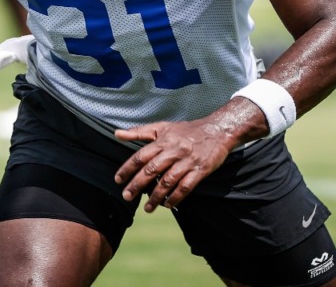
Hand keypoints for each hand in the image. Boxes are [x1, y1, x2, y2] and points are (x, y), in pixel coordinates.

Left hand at [113, 119, 233, 211]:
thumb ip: (139, 131)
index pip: (141, 156)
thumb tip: (116, 134)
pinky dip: (176, 197)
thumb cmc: (187, 130)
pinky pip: (186, 186)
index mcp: (163, 141)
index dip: (128, 168)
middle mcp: (174, 151)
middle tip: (126, 196)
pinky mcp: (201, 170)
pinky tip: (168, 205)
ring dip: (156, 196)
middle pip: (152, 170)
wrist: (218, 129)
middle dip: (137, 185)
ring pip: (168, 181)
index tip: (118, 180)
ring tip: (147, 208)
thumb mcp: (162, 127)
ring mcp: (187, 161)